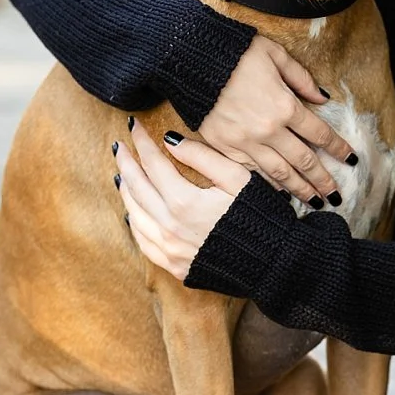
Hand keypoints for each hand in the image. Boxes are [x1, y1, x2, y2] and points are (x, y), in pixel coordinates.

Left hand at [112, 118, 248, 279]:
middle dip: (126, 164)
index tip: (135, 128)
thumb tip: (170, 141)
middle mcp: (170, 227)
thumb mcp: (238, 179)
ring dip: (127, 193)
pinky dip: (135, 224)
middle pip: (136, 188)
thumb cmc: (261, 217)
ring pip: (135, 216)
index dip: (142, 142)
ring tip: (123, 177)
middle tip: (120, 147)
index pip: (153, 163)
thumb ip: (203, 158)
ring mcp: (171, 250)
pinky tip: (135, 213)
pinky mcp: (176, 267)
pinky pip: (144, 244)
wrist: (275, 264)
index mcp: (184, 201)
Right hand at [197, 33, 352, 202]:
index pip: (320, 134)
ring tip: (314, 202)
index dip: (338, 148)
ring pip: (280, 173)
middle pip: (304, 161)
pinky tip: (280, 194)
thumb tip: (322, 99)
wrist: (188, 56)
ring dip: (300, 190)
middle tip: (336, 196)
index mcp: (284, 106)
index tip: (351, 159)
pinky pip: (253, 172)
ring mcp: (246, 142)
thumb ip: (300, 78)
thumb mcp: (273, 54)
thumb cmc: (234, 51)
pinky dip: (269, 185)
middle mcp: (269, 130)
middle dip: (323, 180)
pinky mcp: (225, 148)